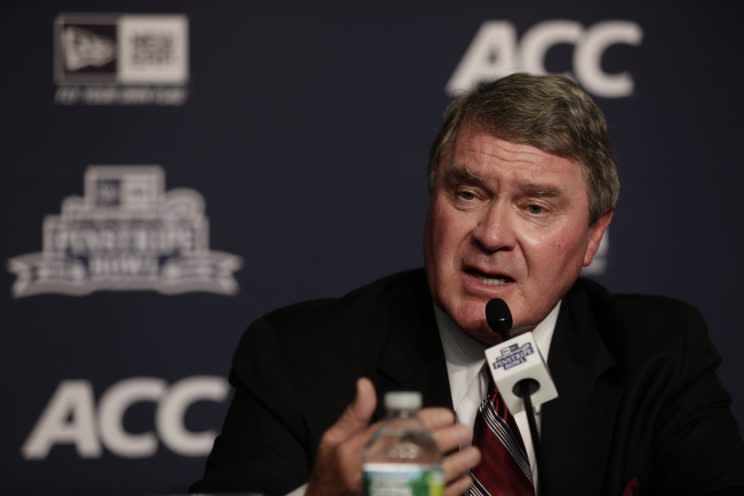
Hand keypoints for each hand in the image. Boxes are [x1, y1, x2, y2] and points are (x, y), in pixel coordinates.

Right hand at [305, 377, 480, 495]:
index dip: (425, 421)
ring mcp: (389, 493)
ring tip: (472, 455)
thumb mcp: (332, 441)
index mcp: (355, 452)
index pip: (396, 431)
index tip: (445, 415)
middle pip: (417, 453)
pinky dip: (451, 492)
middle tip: (464, 431)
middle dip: (446, 441)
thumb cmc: (330, 474)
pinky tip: (463, 481)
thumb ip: (354, 414)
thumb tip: (365, 384)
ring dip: (455, 467)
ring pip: (429, 479)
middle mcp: (372, 474)